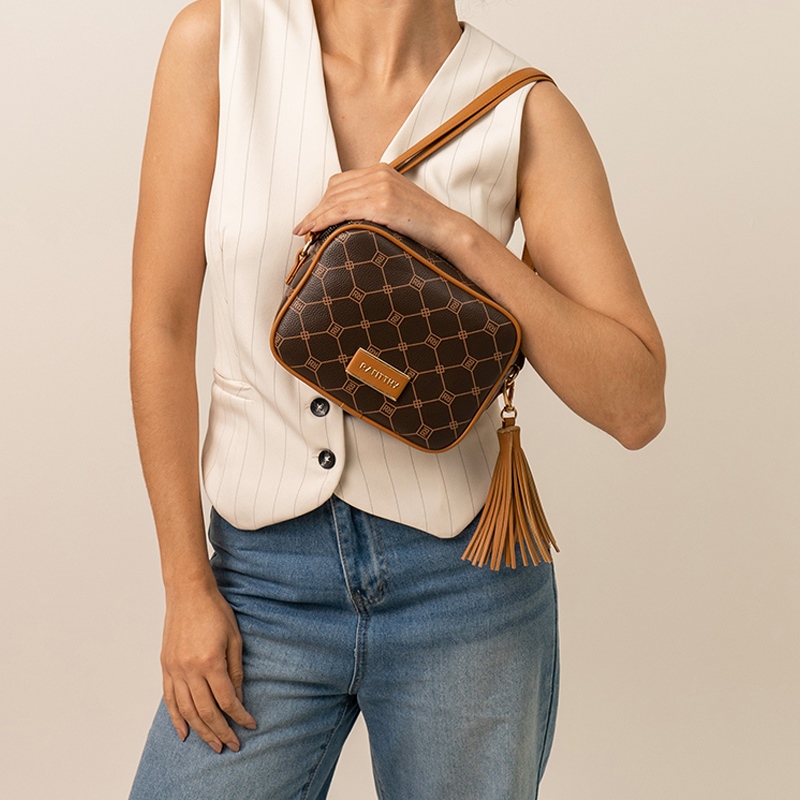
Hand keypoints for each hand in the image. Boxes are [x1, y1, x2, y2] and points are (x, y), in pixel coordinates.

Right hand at [160, 584, 256, 752]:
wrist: (188, 593)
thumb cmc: (215, 611)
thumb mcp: (234, 638)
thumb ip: (236, 670)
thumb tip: (238, 699)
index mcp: (210, 662)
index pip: (227, 700)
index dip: (240, 716)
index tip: (250, 725)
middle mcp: (189, 670)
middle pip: (206, 711)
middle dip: (221, 731)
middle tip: (232, 745)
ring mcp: (174, 670)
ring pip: (186, 710)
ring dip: (200, 731)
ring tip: (213, 744)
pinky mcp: (166, 667)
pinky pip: (170, 699)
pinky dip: (176, 719)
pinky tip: (184, 733)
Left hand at [293, 163, 465, 257]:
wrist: (447, 231)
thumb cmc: (424, 225)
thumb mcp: (398, 206)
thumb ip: (375, 202)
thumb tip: (351, 218)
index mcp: (382, 170)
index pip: (342, 182)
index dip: (324, 201)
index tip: (312, 217)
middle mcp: (379, 174)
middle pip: (335, 189)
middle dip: (317, 209)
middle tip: (304, 228)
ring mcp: (381, 187)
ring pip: (336, 200)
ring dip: (316, 216)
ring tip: (305, 232)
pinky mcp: (383, 204)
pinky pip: (343, 210)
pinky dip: (324, 219)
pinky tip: (313, 229)